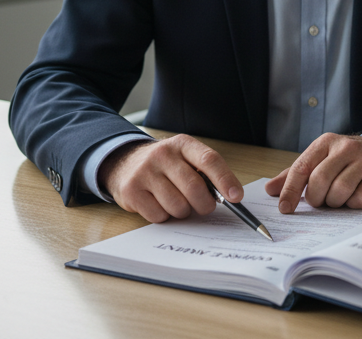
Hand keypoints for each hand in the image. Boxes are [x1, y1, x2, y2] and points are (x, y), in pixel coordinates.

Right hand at [99, 135, 242, 223]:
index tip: (236, 197)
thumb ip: (206, 173)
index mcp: (183, 144)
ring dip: (182, 211)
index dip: (225, 180)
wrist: (125, 163)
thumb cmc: (166, 166)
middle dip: (204, 204)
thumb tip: (230, 196)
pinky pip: (159, 216)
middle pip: (194, 188)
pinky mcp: (131, 191)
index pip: (209, 160)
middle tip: (204, 206)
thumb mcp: (186, 158)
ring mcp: (145, 172)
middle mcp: (162, 154)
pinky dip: (164, 216)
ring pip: (178, 206)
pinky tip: (158, 203)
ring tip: (176, 201)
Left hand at [266, 133, 361, 212]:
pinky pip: (358, 200)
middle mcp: (345, 148)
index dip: (290, 190)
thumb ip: (296, 174)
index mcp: (325, 143)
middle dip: (316, 198)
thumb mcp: (321, 159)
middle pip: (319, 181)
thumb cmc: (348, 159)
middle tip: (320, 200)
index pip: (302, 167)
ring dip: (335, 202)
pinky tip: (355, 196)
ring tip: (339, 197)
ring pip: (338, 192)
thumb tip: (270, 189)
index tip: (284, 208)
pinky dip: (353, 204)